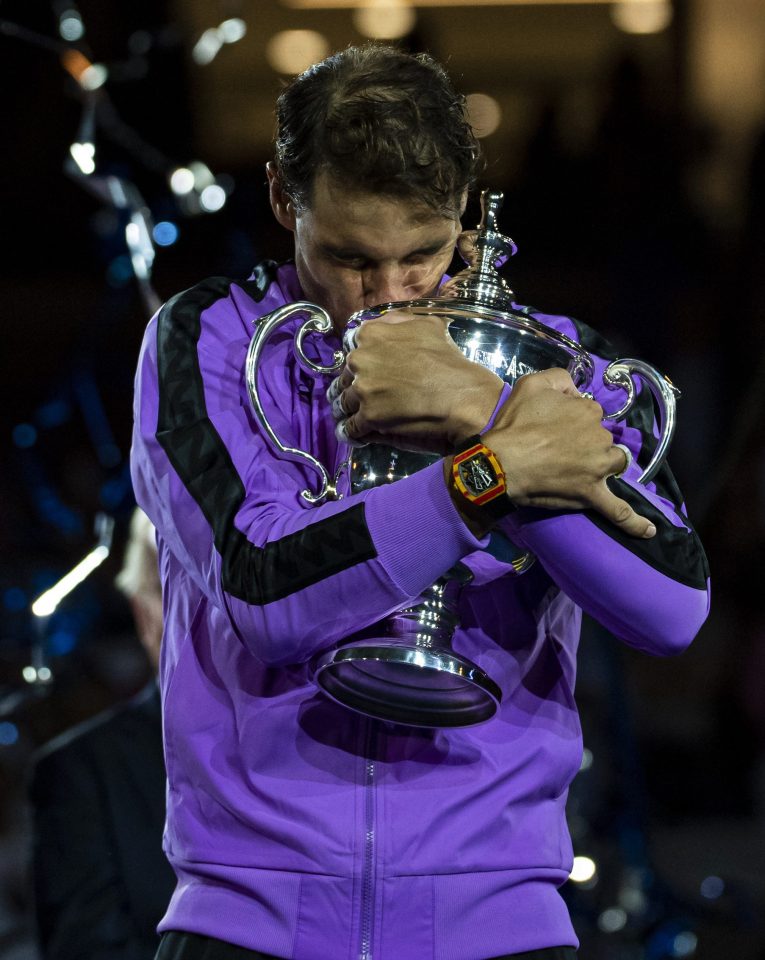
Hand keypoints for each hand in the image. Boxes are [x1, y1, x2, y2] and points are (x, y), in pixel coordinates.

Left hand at [329, 311, 502, 453]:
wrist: (464, 398)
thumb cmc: (450, 362)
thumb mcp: (428, 325)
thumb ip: (399, 322)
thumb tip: (385, 324)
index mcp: (371, 334)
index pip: (350, 346)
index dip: (359, 361)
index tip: (364, 371)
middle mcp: (361, 359)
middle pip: (344, 376)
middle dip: (349, 385)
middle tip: (359, 397)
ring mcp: (363, 390)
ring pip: (343, 402)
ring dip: (346, 410)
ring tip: (351, 417)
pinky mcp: (368, 417)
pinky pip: (351, 427)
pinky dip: (351, 433)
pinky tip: (353, 436)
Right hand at [484, 369, 654, 538]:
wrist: (500, 462)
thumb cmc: (514, 423)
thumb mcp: (533, 383)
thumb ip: (561, 378)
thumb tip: (576, 391)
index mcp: (588, 410)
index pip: (591, 413)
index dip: (573, 419)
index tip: (555, 426)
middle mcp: (599, 437)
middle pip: (603, 438)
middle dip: (587, 442)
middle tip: (558, 449)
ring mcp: (598, 467)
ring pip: (614, 463)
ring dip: (604, 465)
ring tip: (584, 469)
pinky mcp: (591, 493)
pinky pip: (618, 511)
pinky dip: (635, 523)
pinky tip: (649, 532)